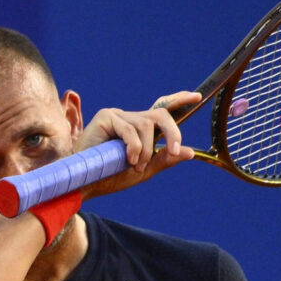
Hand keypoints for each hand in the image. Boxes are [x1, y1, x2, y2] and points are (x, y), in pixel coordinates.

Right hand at [75, 90, 200, 199]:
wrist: (85, 183)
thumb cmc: (109, 177)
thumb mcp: (143, 171)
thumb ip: (164, 160)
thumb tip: (189, 152)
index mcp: (139, 129)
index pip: (161, 109)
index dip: (178, 100)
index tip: (196, 97)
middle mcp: (129, 118)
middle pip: (160, 115)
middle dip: (172, 133)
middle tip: (174, 150)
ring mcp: (117, 116)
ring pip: (146, 125)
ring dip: (146, 149)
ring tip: (134, 165)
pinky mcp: (105, 117)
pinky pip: (130, 130)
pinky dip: (134, 147)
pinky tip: (127, 159)